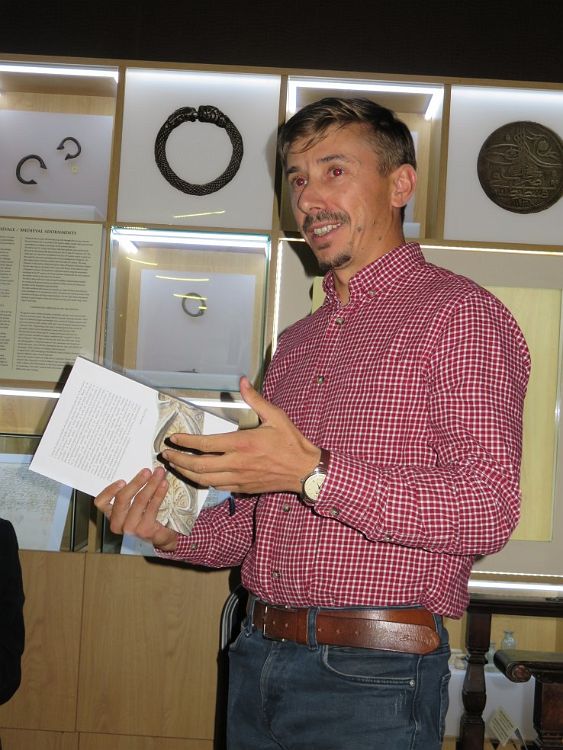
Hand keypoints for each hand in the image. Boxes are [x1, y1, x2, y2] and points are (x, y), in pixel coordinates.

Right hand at [94, 466, 177, 551]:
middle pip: (122, 499)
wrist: (159, 535)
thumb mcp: (133, 503)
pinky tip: (164, 485)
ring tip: (159, 474)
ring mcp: (130, 528)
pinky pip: (152, 507)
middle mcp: (117, 523)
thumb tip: (139, 470)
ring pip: (139, 501)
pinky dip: (159, 493)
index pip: (101, 502)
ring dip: (151, 484)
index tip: (122, 480)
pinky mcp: (144, 530)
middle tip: (147, 471)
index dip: (109, 490)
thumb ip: (131, 490)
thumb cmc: (144, 515)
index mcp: (111, 514)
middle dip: (136, 482)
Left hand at [160, 376, 319, 494]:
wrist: (304, 470)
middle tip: (166, 454)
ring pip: (204, 480)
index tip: (173, 438)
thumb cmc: (290, 442)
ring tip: (175, 466)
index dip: (185, 442)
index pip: (205, 444)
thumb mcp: (275, 416)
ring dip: (186, 473)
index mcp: (242, 443)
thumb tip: (242, 381)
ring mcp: (238, 477)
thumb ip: (255, 399)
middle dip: (178, 460)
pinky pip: (217, 487)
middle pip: (198, 465)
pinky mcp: (243, 487)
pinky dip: (202, 482)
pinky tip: (197, 476)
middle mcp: (236, 462)